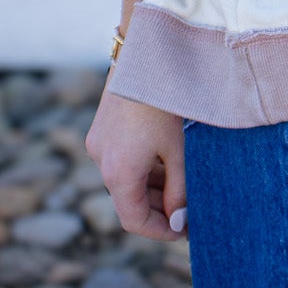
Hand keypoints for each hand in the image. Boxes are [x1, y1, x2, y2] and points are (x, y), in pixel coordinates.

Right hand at [86, 84, 187, 241]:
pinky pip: (120, 163)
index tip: (185, 231)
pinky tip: (166, 163)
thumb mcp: (178, 151)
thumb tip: (179, 221)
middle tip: (189, 212)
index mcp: (118, 173)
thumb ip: (179, 190)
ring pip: (124, 182)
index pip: (134, 221)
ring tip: (182, 186)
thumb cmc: (164, 103)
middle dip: (159, 210)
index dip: (160, 232)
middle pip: (128, 202)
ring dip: (151, 189)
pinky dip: (141, 170)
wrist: (145, 55)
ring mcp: (98, 144)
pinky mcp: (101, 131)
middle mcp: (100, 161)